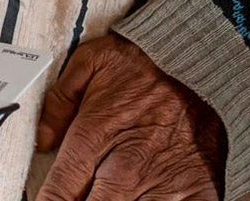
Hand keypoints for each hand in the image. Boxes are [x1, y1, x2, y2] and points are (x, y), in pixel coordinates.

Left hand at [36, 34, 225, 200]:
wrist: (206, 62)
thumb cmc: (147, 64)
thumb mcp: (92, 61)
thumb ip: (60, 100)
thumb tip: (43, 137)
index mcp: (97, 134)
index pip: (61, 188)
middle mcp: (127, 164)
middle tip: (77, 198)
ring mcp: (163, 182)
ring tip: (110, 195)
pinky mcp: (197, 191)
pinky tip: (142, 200)